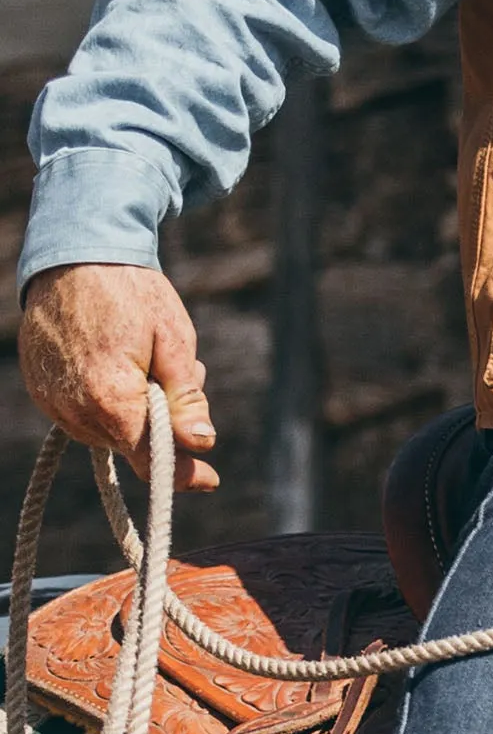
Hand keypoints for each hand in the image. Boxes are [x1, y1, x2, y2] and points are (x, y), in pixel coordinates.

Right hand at [18, 265, 218, 491]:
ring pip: (109, 428)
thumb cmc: (131, 292)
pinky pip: (84, 412)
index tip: (210, 479)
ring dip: (137, 409)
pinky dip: (111, 399)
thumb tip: (202, 443)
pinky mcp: (41, 389)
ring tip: (149, 358)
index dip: (182, 471)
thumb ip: (186, 398)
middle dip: (165, 420)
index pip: (150, 456)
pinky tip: (123, 361)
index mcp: (109, 399)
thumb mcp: (174, 340)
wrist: (75, 254)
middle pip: (132, 440)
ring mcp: (51, 401)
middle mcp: (73, 409)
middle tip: (185, 372)